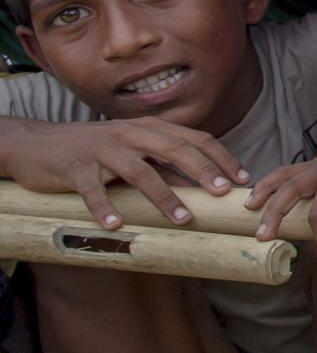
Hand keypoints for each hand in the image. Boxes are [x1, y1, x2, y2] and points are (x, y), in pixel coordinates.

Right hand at [7, 119, 248, 228]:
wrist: (39, 144)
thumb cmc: (96, 150)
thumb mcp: (133, 149)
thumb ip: (163, 163)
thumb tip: (204, 186)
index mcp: (149, 128)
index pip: (194, 138)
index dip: (220, 157)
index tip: (241, 180)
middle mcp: (129, 134)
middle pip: (173, 149)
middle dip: (201, 171)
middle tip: (222, 194)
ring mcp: (101, 150)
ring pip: (138, 171)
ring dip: (163, 196)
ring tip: (182, 219)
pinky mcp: (75, 168)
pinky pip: (93, 189)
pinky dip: (105, 208)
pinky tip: (116, 224)